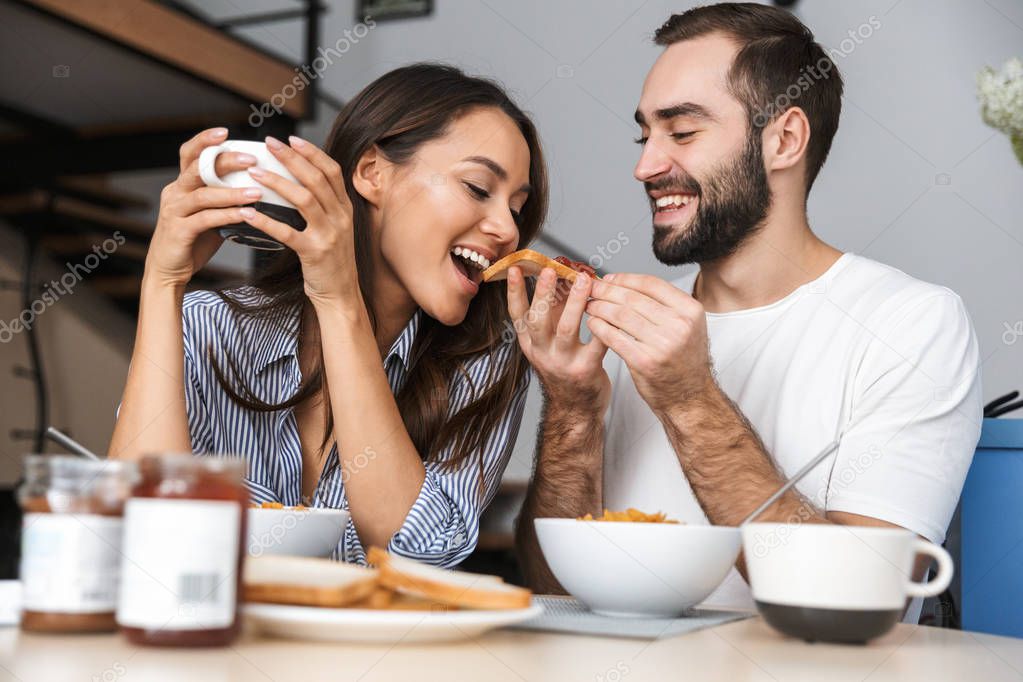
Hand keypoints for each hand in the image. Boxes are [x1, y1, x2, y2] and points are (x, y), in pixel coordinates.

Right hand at [146, 127, 259, 287]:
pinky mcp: (178, 231)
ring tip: (257, 192)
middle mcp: (175, 193)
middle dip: (224, 160)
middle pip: (197, 168)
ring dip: (232, 192)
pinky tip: (247, 215)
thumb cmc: (193, 240)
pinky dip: (228, 215)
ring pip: (203, 194)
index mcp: (182, 185)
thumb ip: (225, 199)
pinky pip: (205, 219)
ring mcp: (174, 211)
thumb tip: (259, 186)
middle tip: (251, 159)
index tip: (225, 131)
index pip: (189, 154)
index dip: (204, 140)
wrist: (169, 270)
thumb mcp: (209, 213)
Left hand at [237, 135, 357, 308]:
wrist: (341, 295)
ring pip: (304, 199)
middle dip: (291, 158)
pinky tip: (246, 212)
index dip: (312, 152)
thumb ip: (323, 206)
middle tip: (269, 143)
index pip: (332, 171)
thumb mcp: (334, 228)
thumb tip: (299, 181)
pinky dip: (265, 221)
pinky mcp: (314, 253)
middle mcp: (340, 218)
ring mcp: (329, 235)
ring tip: (254, 172)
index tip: (292, 139)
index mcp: (345, 209)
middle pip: (316, 179)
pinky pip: (287, 232)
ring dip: (277, 183)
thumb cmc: (331, 261)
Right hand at [507, 266, 609, 409]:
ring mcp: (563, 363)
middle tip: (550, 270)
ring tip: (584, 280)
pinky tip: (609, 308)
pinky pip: (595, 344)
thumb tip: (558, 278)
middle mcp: (543, 353)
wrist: (576, 409)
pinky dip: (602, 325)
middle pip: (538, 320)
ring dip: (575, 302)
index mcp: (531, 344)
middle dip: (542, 293)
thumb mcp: (550, 342)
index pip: (517, 315)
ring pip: (566, 329)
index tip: (516, 269)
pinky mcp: (586, 370)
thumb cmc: (565, 369)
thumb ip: (552, 314)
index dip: (515, 291)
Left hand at [585, 274, 712, 414]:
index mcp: (690, 310)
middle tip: (592, 288)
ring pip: (621, 315)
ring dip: (599, 307)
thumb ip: (665, 305)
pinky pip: (614, 337)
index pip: (651, 284)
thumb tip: (626, 285)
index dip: (625, 279)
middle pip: (633, 298)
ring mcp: (662, 344)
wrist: (690, 397)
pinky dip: (599, 327)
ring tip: (589, 305)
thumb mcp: (687, 326)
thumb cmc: (683, 361)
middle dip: (607, 291)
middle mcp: (679, 325)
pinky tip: (592, 323)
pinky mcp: (644, 361)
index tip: (609, 279)